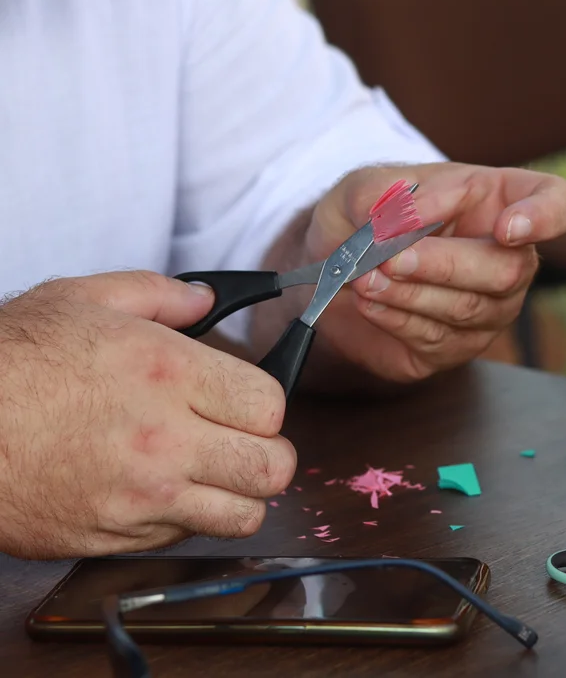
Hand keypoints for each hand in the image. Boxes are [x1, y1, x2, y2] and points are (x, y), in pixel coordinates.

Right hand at [0, 272, 295, 558]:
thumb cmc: (10, 362)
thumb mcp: (82, 300)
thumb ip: (160, 294)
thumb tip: (207, 299)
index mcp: (169, 373)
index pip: (271, 407)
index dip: (266, 406)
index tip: (248, 403)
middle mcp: (166, 439)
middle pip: (273, 469)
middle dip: (268, 456)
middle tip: (244, 443)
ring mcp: (142, 496)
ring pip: (243, 517)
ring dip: (237, 495)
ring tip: (211, 473)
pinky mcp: (117, 536)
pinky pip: (185, 537)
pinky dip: (186, 518)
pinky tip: (159, 489)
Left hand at [302, 163, 565, 381]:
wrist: (335, 268)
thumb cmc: (369, 217)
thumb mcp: (368, 187)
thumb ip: (391, 198)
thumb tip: (411, 221)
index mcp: (505, 200)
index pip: (561, 204)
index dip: (547, 216)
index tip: (507, 228)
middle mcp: (511, 258)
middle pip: (508, 270)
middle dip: (444, 264)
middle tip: (390, 257)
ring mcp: (491, 308)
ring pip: (470, 309)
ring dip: (411, 293)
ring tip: (365, 276)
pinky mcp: (458, 346)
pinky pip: (439, 339)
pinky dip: (398, 318)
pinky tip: (370, 301)